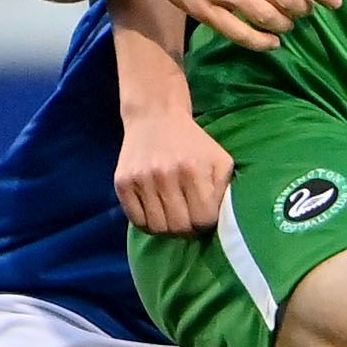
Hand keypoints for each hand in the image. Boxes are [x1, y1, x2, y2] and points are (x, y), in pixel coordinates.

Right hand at [115, 106, 233, 236]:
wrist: (156, 116)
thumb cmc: (193, 143)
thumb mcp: (219, 159)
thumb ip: (223, 189)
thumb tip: (222, 220)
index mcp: (193, 169)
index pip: (202, 219)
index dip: (205, 223)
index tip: (203, 216)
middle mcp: (165, 174)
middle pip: (179, 227)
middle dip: (187, 229)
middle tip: (188, 219)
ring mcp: (141, 179)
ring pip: (157, 228)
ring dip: (168, 228)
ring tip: (172, 216)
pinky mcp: (122, 182)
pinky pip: (136, 221)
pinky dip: (148, 223)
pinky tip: (156, 212)